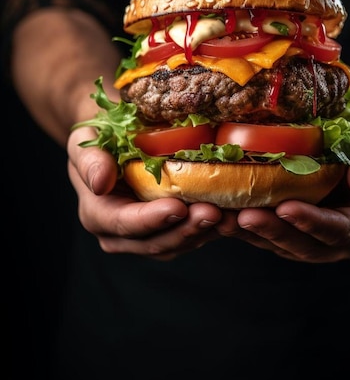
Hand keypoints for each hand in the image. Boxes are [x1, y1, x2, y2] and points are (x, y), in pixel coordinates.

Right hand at [67, 126, 222, 259]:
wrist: (114, 137)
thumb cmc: (99, 135)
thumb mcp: (87, 140)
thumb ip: (90, 161)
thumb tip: (101, 183)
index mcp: (97, 214)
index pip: (125, 223)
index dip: (152, 219)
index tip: (178, 207)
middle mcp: (119, 234)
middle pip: (155, 242)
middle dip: (186, 229)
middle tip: (214, 212)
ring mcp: (144, 236)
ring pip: (176, 244)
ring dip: (203, 232)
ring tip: (229, 215)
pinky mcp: (167, 231)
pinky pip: (189, 237)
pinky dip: (209, 229)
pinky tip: (231, 214)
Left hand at [216, 120, 349, 262]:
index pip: (343, 230)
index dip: (314, 223)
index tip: (286, 208)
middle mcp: (344, 240)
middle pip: (306, 246)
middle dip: (273, 232)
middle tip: (242, 216)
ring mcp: (315, 238)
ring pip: (280, 244)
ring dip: (249, 232)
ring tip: (220, 216)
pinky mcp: (291, 229)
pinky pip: (266, 232)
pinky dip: (242, 224)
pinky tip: (218, 210)